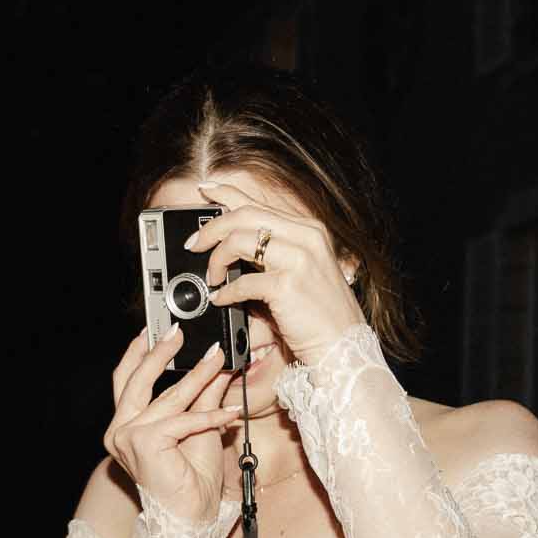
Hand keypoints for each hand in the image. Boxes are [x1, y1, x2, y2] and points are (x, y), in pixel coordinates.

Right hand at [102, 325, 243, 521]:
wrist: (191, 517)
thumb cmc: (191, 479)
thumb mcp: (199, 426)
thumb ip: (202, 395)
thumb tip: (216, 365)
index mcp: (125, 427)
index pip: (126, 381)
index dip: (138, 354)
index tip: (152, 332)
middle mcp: (119, 431)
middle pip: (138, 381)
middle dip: (160, 353)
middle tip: (179, 333)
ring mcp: (129, 438)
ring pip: (169, 398)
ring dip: (198, 377)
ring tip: (218, 360)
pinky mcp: (146, 443)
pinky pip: (184, 421)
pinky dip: (210, 416)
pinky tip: (230, 413)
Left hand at [189, 179, 365, 362]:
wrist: (343, 345)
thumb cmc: (319, 313)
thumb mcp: (300, 269)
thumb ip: (272, 250)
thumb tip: (231, 241)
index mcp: (308, 229)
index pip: (258, 203)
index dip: (226, 194)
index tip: (204, 192)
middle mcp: (306, 237)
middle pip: (244, 215)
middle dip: (212, 228)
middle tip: (194, 244)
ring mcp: (299, 259)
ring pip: (239, 240)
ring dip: (216, 258)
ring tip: (212, 276)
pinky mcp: (288, 285)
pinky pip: (243, 281)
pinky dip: (226, 292)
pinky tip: (221, 299)